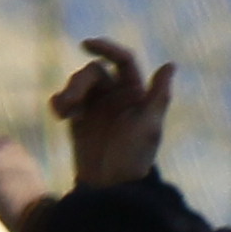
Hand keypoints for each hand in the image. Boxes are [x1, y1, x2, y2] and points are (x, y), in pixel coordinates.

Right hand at [46, 38, 174, 191]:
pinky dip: (59, 103)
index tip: (85, 44)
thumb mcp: (149, 127)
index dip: (106, 48)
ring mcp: (96, 105)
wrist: (111, 186)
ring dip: (68, 93)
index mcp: (135, 92)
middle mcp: (116, 95)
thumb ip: (159, 96)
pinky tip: (59, 115)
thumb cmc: (135, 157)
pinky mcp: (79, 118)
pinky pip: (65, 101)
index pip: (123, 60)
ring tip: (64, 111)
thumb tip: (171, 64)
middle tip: (71, 102)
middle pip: (93, 72)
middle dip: (80, 82)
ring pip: (77, 84)